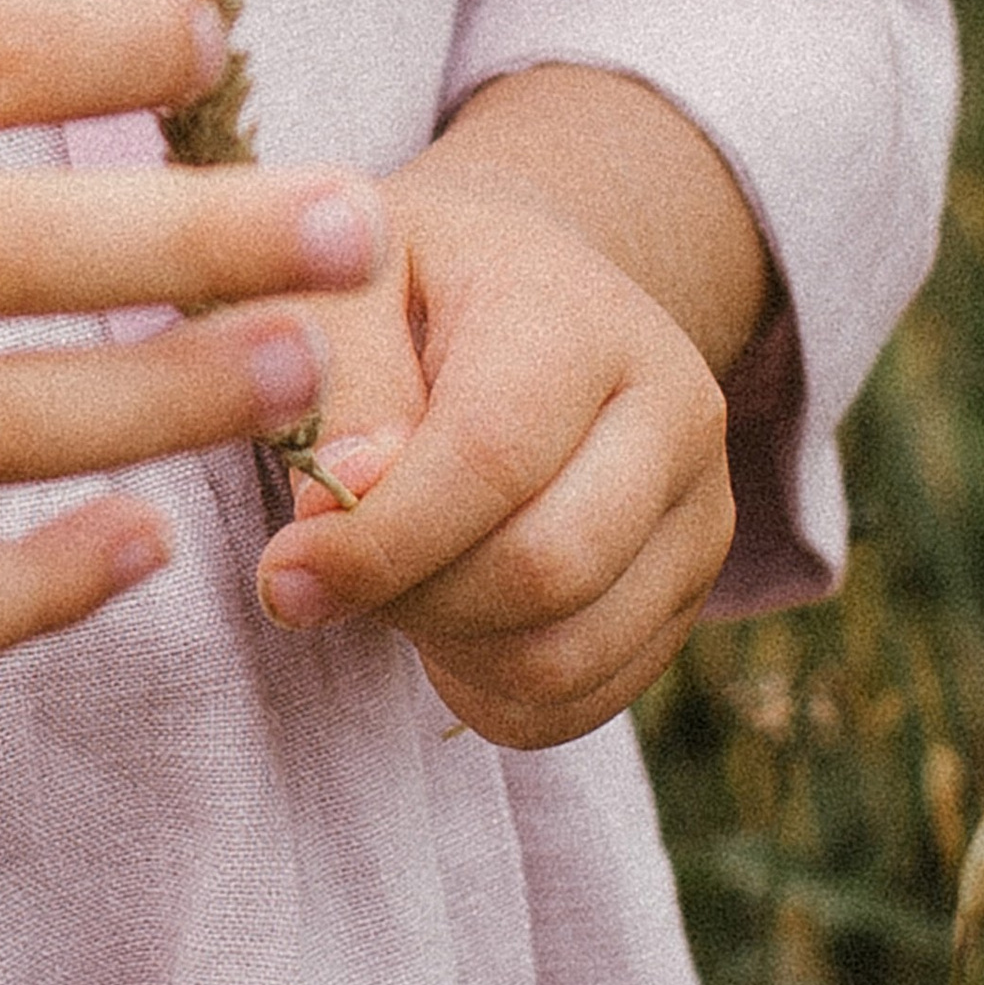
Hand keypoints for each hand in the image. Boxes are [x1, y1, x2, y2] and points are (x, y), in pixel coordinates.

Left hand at [252, 113, 744, 749]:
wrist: (528, 290)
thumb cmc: (412, 283)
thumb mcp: (349, 284)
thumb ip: (338, 379)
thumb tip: (342, 497)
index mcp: (583, 315)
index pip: (492, 459)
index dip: (380, 540)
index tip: (283, 570)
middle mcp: (675, 410)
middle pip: (544, 570)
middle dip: (408, 600)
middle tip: (328, 574)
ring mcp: (700, 507)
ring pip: (564, 656)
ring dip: (444, 651)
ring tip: (389, 585)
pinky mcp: (690, 588)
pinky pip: (583, 700)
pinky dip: (487, 691)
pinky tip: (443, 621)